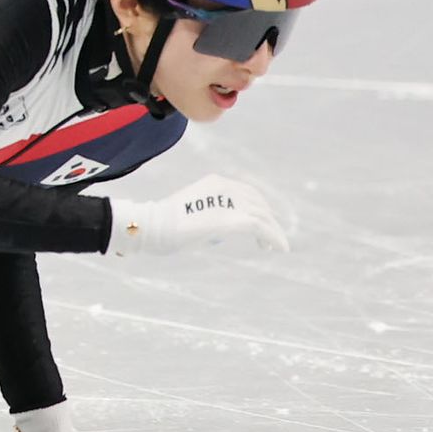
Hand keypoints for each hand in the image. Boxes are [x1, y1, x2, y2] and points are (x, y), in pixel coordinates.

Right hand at [106, 174, 286, 255]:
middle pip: (258, 203)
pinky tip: (279, 249)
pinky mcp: (234, 219)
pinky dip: (275, 237)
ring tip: (276, 247)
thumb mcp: (187, 213)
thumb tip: (215, 233)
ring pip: (264, 216)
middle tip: (270, 238)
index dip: (258, 208)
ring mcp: (231, 202)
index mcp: (215, 182)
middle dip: (268, 220)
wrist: (152, 226)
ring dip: (274, 232)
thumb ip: (205, 216)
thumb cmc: (161, 226)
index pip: (246, 193)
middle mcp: (227, 188)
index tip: (261, 224)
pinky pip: (262, 227)